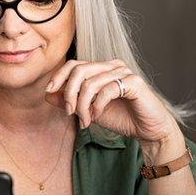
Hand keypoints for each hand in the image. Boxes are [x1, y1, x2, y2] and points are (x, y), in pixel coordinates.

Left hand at [44, 59, 182, 159]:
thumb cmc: (121, 118)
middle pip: (79, 70)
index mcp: (102, 68)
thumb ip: (70, 101)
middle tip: (70, 112)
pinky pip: (107, 90)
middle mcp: (113, 66)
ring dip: (83, 105)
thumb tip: (48, 93)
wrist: (147, 130)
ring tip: (85, 120)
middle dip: (69, 93)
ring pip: (91, 82)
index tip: (49, 92)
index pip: (74, 64)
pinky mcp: (134, 83)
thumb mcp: (89, 110)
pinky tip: (97, 117)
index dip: (58, 76)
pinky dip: (97, 106)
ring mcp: (124, 72)